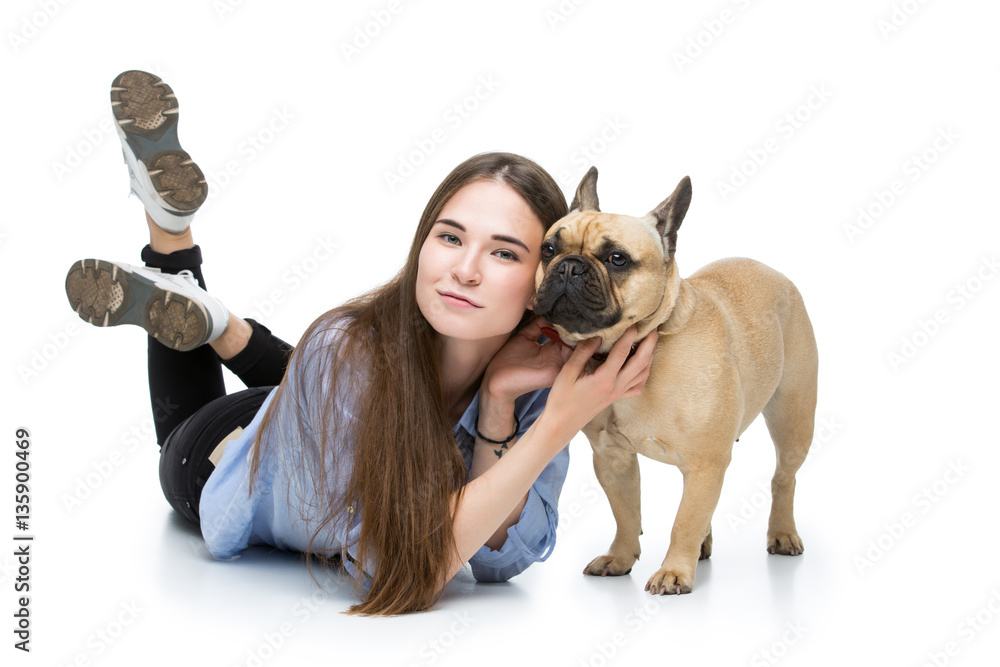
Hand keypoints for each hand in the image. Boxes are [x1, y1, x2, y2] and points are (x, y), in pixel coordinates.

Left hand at [481, 316, 574, 407]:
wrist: (496, 379)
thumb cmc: (508, 359)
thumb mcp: (525, 335)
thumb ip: (539, 323)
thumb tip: (551, 311)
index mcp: (553, 351)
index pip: (569, 336)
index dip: (572, 323)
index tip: (575, 308)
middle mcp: (559, 359)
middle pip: (576, 341)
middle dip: (579, 327)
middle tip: (580, 311)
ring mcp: (558, 366)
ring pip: (577, 348)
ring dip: (578, 334)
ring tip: (578, 317)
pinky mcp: (555, 372)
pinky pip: (570, 358)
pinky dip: (573, 344)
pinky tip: (570, 330)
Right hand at [540, 325, 657, 443]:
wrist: (563, 423)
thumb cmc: (562, 398)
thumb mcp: (567, 372)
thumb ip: (583, 352)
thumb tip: (598, 336)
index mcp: (605, 379)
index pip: (622, 352)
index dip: (630, 334)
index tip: (634, 320)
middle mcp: (616, 386)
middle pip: (641, 361)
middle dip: (650, 343)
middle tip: (653, 327)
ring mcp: (619, 393)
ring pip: (643, 373)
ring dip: (650, 356)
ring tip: (651, 341)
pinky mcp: (618, 398)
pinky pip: (638, 386)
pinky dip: (644, 373)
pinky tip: (642, 365)